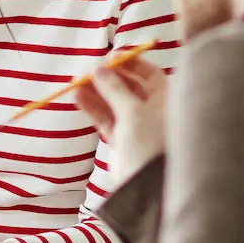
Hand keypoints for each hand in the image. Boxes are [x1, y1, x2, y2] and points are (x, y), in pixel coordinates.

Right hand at [74, 53, 166, 176]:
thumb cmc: (149, 142)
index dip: (130, 64)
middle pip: (130, 87)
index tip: (109, 58)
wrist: (147, 185)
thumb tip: (99, 69)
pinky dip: (94, 109)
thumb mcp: (133, 111)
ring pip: (115, 103)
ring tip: (77, 83)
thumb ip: (114, 89)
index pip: (149, 73)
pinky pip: (107, 119)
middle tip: (90, 71)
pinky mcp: (123, 140)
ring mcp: (137, 126)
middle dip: (109, 78)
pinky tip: (79, 98)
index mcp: (166, 100)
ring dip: (97, 92)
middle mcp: (153, 110)